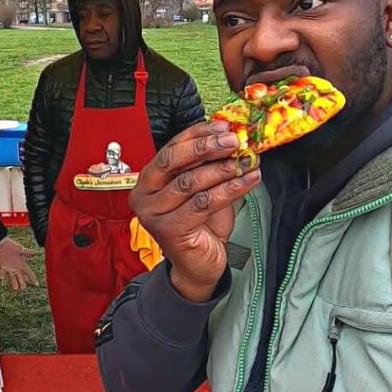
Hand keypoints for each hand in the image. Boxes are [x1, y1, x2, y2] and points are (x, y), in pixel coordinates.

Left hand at [0, 237, 38, 290]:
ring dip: (14, 282)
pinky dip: (3, 275)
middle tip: (23, 288)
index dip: (33, 278)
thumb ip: (28, 252)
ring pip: (13, 277)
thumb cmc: (12, 246)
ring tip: (15, 288)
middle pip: (20, 277)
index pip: (29, 273)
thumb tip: (35, 252)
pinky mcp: (3, 267)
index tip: (36, 284)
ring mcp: (10, 268)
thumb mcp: (21, 249)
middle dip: (22, 282)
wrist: (3, 244)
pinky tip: (3, 278)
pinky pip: (3, 272)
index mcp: (22, 264)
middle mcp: (16, 268)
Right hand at [129, 121, 261, 302]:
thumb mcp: (204, 188)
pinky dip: (229, 189)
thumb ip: (209, 165)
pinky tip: (248, 180)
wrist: (199, 265)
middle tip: (233, 141)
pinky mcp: (170, 230)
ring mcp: (153, 214)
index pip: (171, 148)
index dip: (197, 134)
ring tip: (244, 162)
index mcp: (149, 179)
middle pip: (173, 161)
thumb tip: (230, 138)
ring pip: (190, 182)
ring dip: (222, 169)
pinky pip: (203, 203)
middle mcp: (144, 195)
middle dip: (206, 147)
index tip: (221, 126)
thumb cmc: (200, 225)